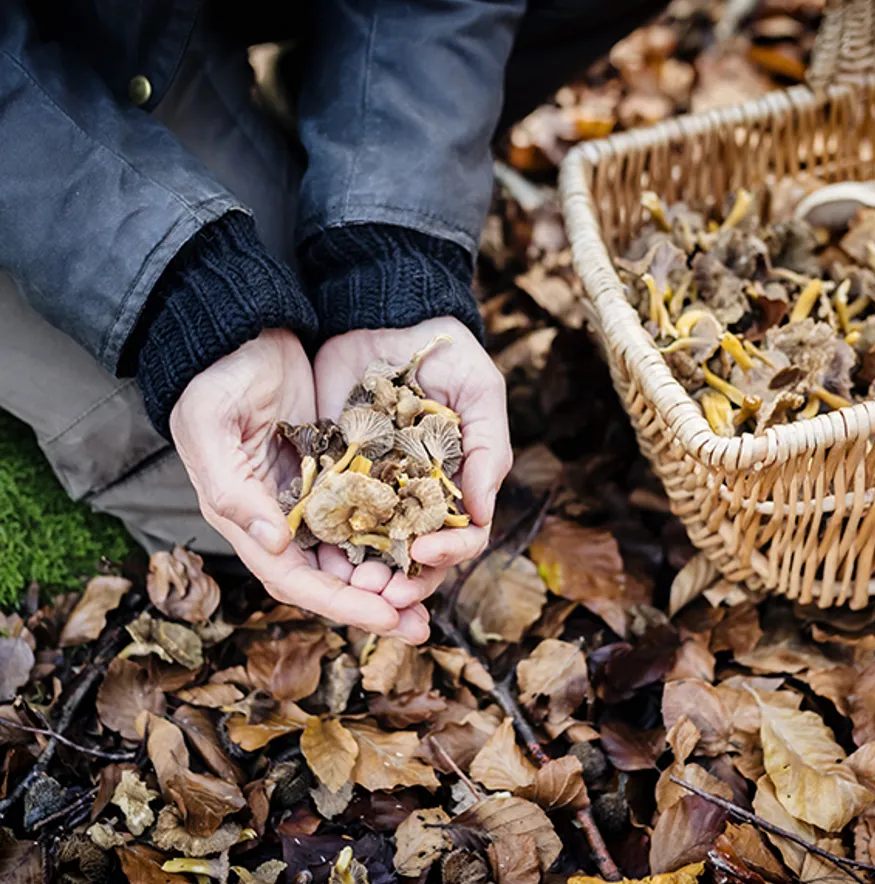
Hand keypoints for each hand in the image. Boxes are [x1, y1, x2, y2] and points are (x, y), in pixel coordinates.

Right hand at [170, 329, 428, 641]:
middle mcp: (279, 517)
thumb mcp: (211, 425)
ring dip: (388, 578)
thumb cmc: (216, 377)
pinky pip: (369, 513)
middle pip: (330, 577)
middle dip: (373, 605)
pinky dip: (394, 534)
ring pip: (354, 552)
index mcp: (246, 517)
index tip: (385, 618)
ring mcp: (311, 495)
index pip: (294, 578)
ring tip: (431, 597)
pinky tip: (427, 545)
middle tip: (421, 626)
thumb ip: (233, 490)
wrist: (243, 331)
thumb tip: (276, 546)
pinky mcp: (336, 470)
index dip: (339, 604)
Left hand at [314, 317, 512, 610]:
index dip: (449, 552)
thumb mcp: (479, 391)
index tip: (425, 551)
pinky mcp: (335, 474)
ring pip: (372, 550)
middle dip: (402, 582)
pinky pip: (332, 518)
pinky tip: (318, 558)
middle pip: (416, 557)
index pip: (462, 535)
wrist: (385, 315)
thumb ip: (488, 449)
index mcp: (457, 483)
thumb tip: (485, 513)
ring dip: (364, 577)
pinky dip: (327, 544)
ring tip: (350, 587)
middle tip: (382, 594)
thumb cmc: (445, 353)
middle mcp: (418, 496)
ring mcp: (376, 489)